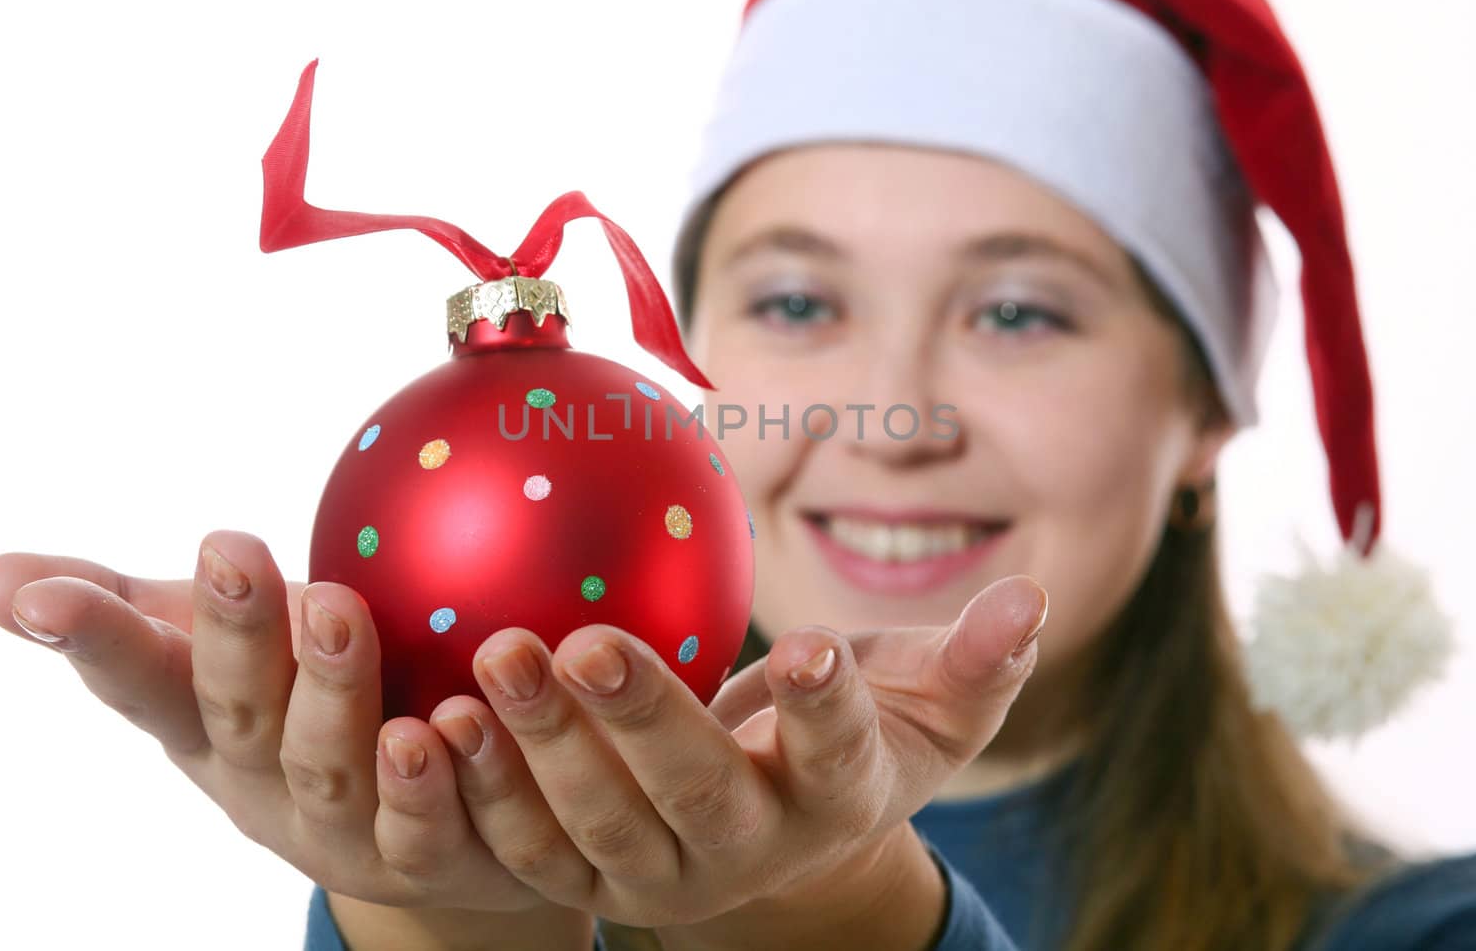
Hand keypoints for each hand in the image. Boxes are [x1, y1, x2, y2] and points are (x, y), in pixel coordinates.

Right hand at [0, 531, 557, 913]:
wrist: (425, 827)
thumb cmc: (302, 703)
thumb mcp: (214, 654)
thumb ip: (121, 610)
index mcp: (202, 728)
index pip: (139, 680)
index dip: (94, 642)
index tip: (46, 599)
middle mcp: (260, 786)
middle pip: (240, 713)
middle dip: (234, 636)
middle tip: (232, 552)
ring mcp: (340, 832)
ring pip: (333, 769)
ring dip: (333, 693)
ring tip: (340, 614)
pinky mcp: (426, 859)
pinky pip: (433, 825)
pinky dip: (440, 779)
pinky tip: (454, 719)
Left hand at [436, 574, 1046, 929]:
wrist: (784, 825)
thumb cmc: (863, 732)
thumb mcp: (930, 700)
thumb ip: (977, 658)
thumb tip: (1032, 596)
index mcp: (839, 796)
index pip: (842, 754)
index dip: (828, 710)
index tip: (812, 646)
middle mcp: (752, 849)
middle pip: (698, 796)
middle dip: (642, 723)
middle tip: (586, 642)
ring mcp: (666, 876)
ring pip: (599, 826)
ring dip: (543, 749)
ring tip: (497, 659)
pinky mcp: (595, 879)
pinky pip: (533, 843)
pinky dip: (487, 790)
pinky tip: (443, 713)